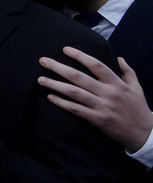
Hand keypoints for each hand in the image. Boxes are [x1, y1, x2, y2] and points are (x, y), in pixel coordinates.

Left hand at [38, 47, 152, 151]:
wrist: (145, 133)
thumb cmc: (139, 108)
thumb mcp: (137, 87)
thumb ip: (127, 71)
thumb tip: (119, 57)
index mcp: (117, 83)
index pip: (96, 65)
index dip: (80, 56)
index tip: (65, 49)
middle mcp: (108, 93)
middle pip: (79, 77)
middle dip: (58, 67)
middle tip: (43, 60)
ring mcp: (102, 106)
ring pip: (74, 93)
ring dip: (55, 85)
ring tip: (40, 79)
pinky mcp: (98, 119)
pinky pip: (76, 109)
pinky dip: (62, 103)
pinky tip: (50, 97)